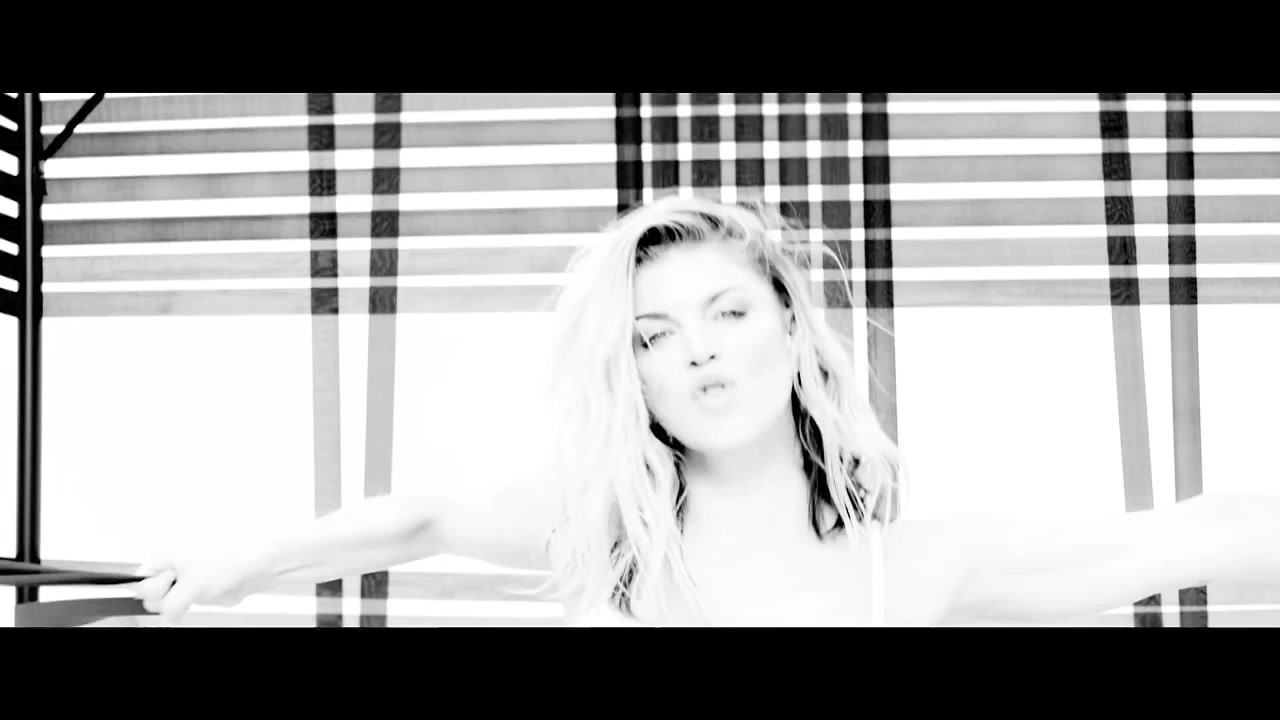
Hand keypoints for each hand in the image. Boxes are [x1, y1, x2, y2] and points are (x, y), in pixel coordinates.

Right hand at [133, 544, 266, 625]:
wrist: (258, 566)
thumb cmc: (228, 562)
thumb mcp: (191, 586)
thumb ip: (169, 605)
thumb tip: (163, 619)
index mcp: (164, 555)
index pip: (140, 580)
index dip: (154, 589)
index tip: (171, 586)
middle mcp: (171, 565)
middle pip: (153, 595)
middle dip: (173, 597)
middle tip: (191, 589)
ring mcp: (183, 578)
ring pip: (171, 603)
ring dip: (189, 602)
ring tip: (207, 588)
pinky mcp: (196, 589)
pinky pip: (189, 605)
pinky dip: (201, 602)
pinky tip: (215, 592)